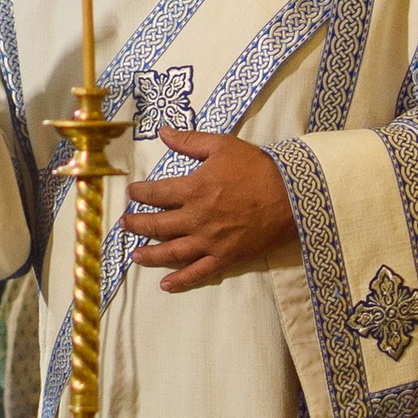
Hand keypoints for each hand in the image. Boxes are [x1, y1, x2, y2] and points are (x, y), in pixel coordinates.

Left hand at [123, 127, 297, 292]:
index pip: (155, 193)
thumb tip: (162, 131)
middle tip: (125, 224)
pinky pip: (199, 273)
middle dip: (137, 224)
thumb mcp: (223, 146)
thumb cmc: (257, 168)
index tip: (131, 193)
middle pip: (157, 224)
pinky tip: (166, 285)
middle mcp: (196, 218)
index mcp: (193, 189)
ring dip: (150, 255)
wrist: (292, 196)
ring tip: (135, 255)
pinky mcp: (225, 258)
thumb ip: (189, 141)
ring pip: (171, 252)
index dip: (139, 193)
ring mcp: (210, 241)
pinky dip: (181, 280)